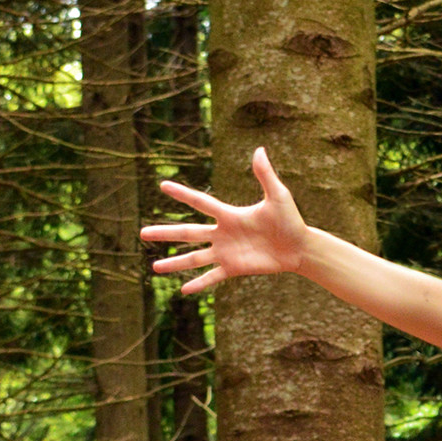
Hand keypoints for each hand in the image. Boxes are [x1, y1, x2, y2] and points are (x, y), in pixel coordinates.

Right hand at [141, 147, 308, 295]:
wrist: (299, 247)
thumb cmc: (290, 220)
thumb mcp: (278, 195)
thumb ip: (265, 175)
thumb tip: (259, 150)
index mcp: (229, 215)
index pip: (201, 202)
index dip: (182, 194)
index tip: (162, 185)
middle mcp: (222, 233)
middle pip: (188, 232)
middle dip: (165, 233)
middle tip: (142, 234)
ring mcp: (226, 252)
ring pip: (194, 258)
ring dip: (175, 263)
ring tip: (154, 268)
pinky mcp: (235, 268)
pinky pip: (213, 277)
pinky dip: (199, 284)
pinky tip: (183, 291)